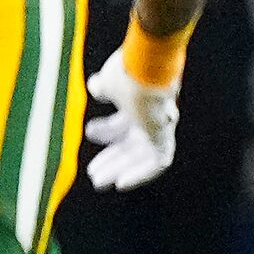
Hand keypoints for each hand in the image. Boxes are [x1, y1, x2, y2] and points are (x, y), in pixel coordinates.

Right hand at [85, 47, 179, 190]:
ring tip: (99, 181)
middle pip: (131, 144)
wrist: (147, 71)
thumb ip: (102, 86)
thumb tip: (96, 87)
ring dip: (120, 169)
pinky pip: (156, 163)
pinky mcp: (164, 138)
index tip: (89, 133)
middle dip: (111, 159)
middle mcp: (151, 117)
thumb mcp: (108, 82)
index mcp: (138, 103)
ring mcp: (159, 128)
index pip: (123, 123)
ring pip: (140, 156)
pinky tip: (122, 183)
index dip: (107, 131)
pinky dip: (140, 174)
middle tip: (93, 174)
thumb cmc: (127, 73)